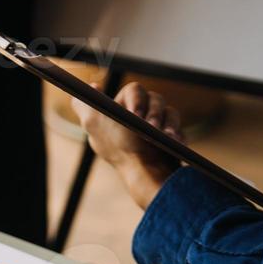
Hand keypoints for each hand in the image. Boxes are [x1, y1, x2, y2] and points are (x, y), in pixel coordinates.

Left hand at [72, 81, 182, 209]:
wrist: (147, 176)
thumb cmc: (121, 148)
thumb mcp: (93, 122)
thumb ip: (84, 103)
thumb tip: (90, 87)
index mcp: (118, 115)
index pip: (133, 91)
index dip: (137, 98)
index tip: (136, 112)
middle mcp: (134, 121)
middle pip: (154, 99)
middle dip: (154, 112)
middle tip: (150, 126)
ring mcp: (153, 130)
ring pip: (168, 110)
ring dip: (167, 122)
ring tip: (166, 136)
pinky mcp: (169, 139)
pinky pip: (178, 127)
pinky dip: (177, 133)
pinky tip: (175, 142)